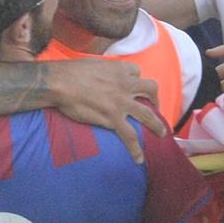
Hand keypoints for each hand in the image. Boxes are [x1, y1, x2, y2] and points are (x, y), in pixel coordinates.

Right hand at [46, 56, 162, 161]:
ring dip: (157, 125)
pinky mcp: (113, 118)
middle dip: (156, 98)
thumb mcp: (93, 63)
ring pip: (147, 114)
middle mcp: (126, 85)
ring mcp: (122, 103)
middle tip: (155, 106)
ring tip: (162, 133)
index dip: (135, 79)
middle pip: (151, 89)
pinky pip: (130, 136)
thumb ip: (103, 69)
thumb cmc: (71, 71)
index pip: (136, 72)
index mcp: (120, 70)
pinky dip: (135, 149)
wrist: (61, 83)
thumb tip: (101, 73)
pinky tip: (138, 159)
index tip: (133, 85)